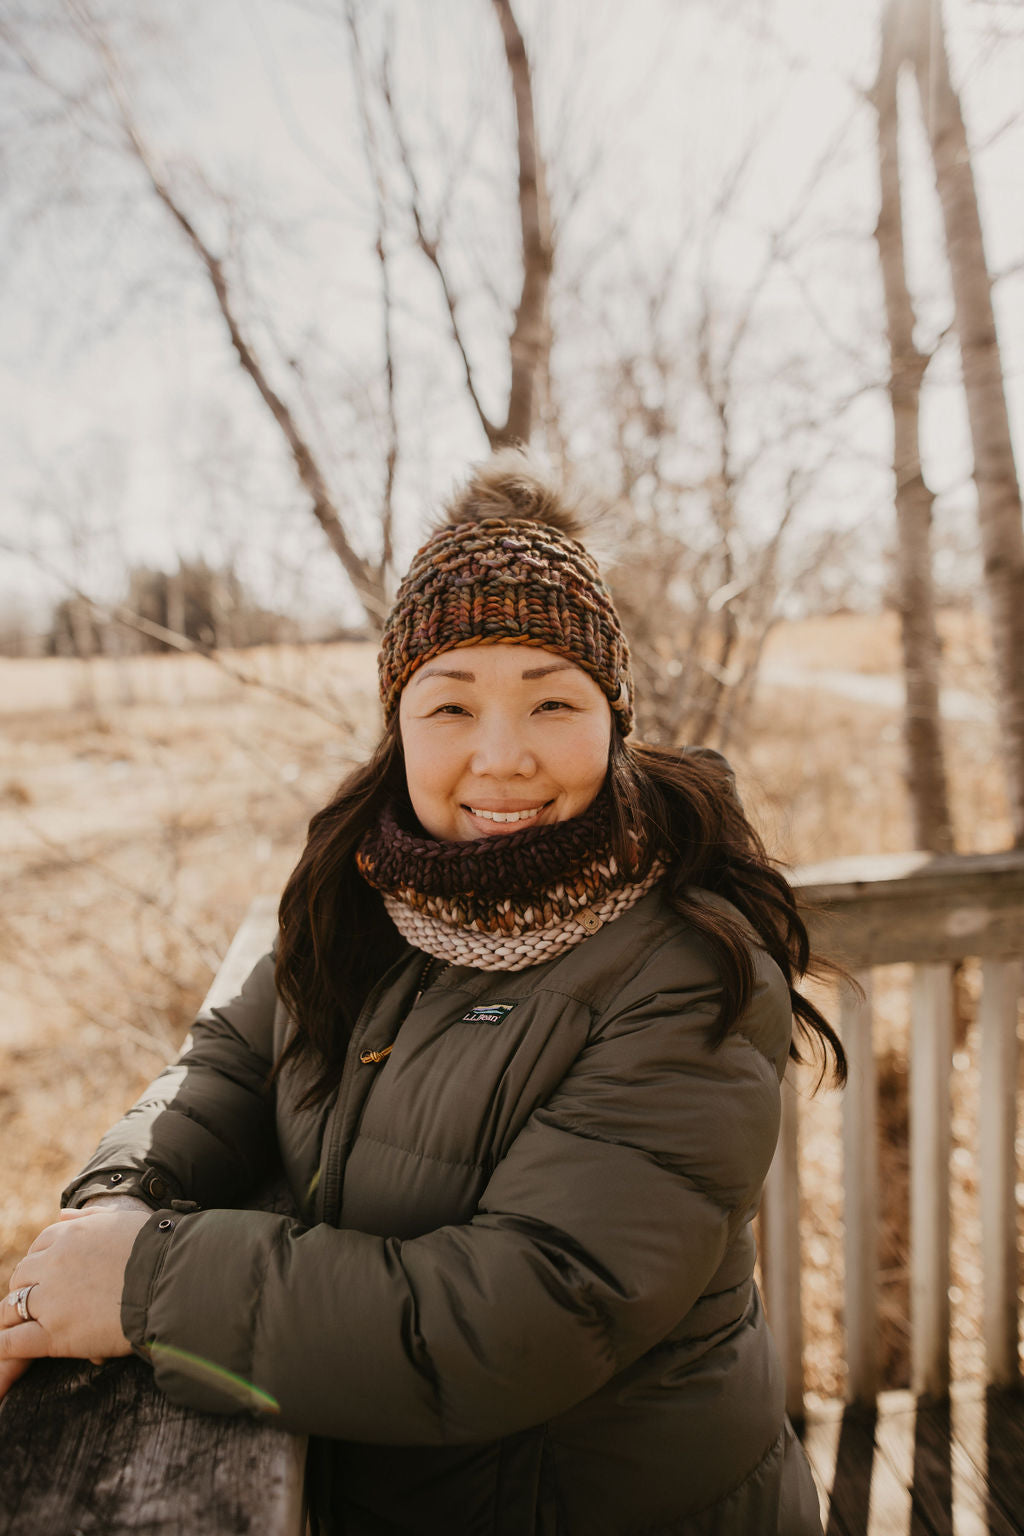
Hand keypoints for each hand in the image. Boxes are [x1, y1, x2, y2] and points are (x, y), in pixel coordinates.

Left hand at [0, 1206, 149, 1398]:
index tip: (48, 1277)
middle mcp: (53, 1263)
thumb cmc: (156, 1250)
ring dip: (12, 1317)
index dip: (41, 1265)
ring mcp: (51, 1299)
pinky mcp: (54, 1334)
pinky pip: (14, 1342)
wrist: (171, 1281)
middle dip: (26, 1289)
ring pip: (12, 1307)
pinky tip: (3, 1349)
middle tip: (37, 1304)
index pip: (39, 1248)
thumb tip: (61, 1215)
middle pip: (22, 1276)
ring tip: (18, 1328)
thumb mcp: (120, 1222)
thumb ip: (87, 1219)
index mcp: (69, 1235)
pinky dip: (3, 1347)